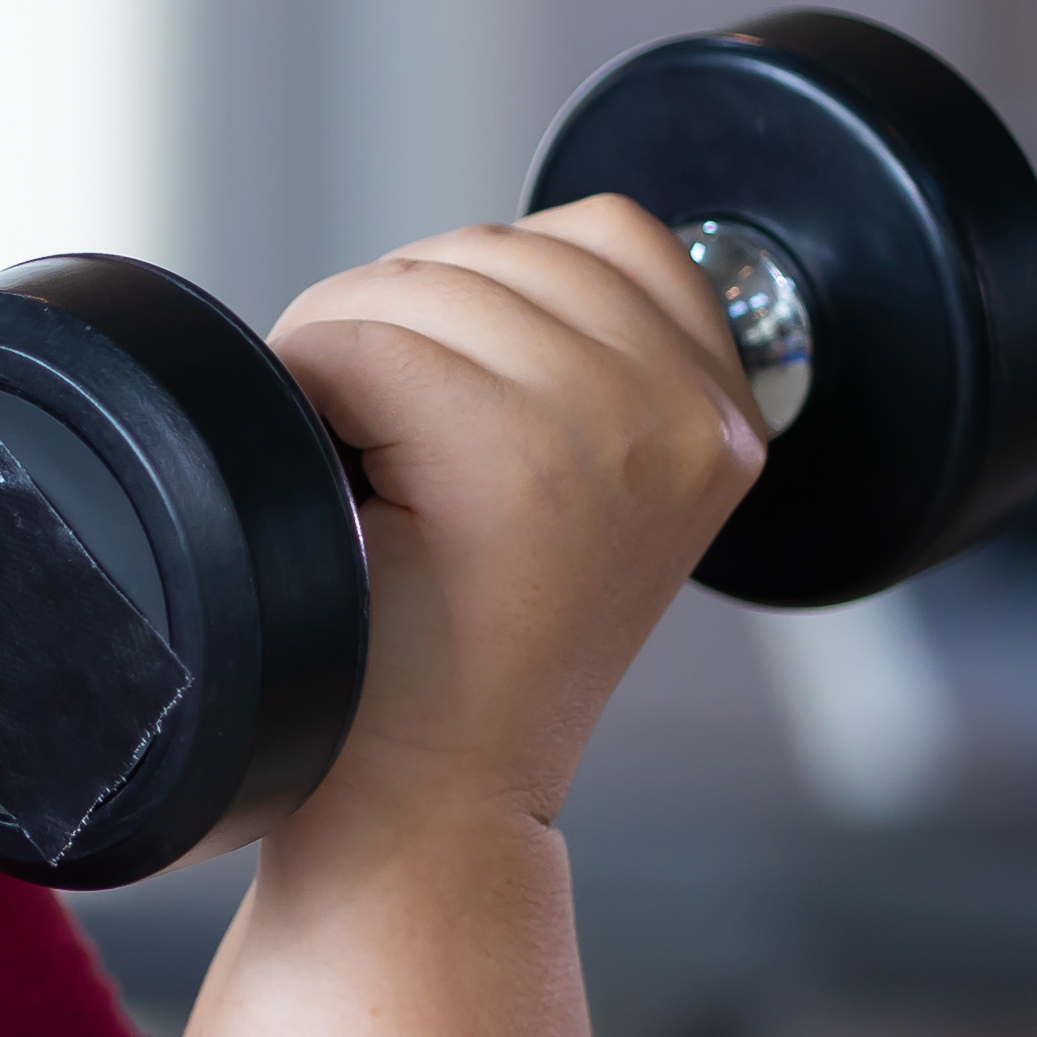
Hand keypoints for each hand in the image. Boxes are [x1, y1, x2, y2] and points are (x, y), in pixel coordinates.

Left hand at [262, 196, 765, 851]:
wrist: (431, 803)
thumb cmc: (465, 653)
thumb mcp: (584, 490)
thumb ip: (581, 365)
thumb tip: (475, 262)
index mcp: (726, 419)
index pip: (605, 233)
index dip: (484, 305)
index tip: (455, 417)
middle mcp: (693, 417)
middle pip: (493, 248)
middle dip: (400, 325)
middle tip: (385, 459)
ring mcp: (610, 431)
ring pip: (416, 285)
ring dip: (345, 357)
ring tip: (368, 477)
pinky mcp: (513, 460)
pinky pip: (360, 341)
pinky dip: (310, 390)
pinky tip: (339, 486)